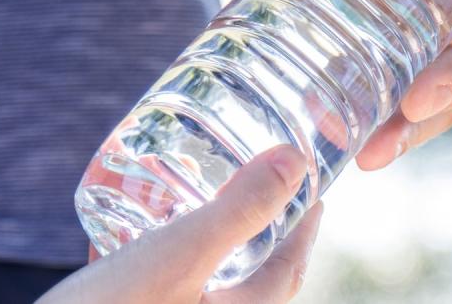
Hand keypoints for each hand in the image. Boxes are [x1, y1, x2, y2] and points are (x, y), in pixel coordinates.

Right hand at [38, 146, 321, 303]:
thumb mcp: (180, 256)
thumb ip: (240, 210)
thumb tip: (297, 161)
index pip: (290, 268)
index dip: (305, 225)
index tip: (312, 192)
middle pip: (256, 277)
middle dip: (263, 234)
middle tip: (263, 193)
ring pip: (210, 284)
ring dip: (215, 245)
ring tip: (202, 205)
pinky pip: (168, 292)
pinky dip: (168, 261)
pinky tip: (138, 237)